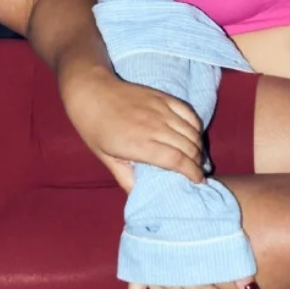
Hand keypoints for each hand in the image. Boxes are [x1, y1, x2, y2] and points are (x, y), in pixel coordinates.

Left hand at [60, 69, 204, 190]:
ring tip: (196, 157)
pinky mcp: (163, 98)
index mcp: (140, 144)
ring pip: (192, 132)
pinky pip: (189, 113)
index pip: (177, 161)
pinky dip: (196, 127)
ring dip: (198, 147)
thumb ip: (124, 178)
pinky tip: (193, 136)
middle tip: (196, 172)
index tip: (198, 181)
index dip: (192, 173)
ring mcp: (160, 110)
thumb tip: (138, 196)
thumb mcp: (106, 158)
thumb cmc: (95, 128)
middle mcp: (154, 127)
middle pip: (189, 148)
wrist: (91, 92)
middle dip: (197, 164)